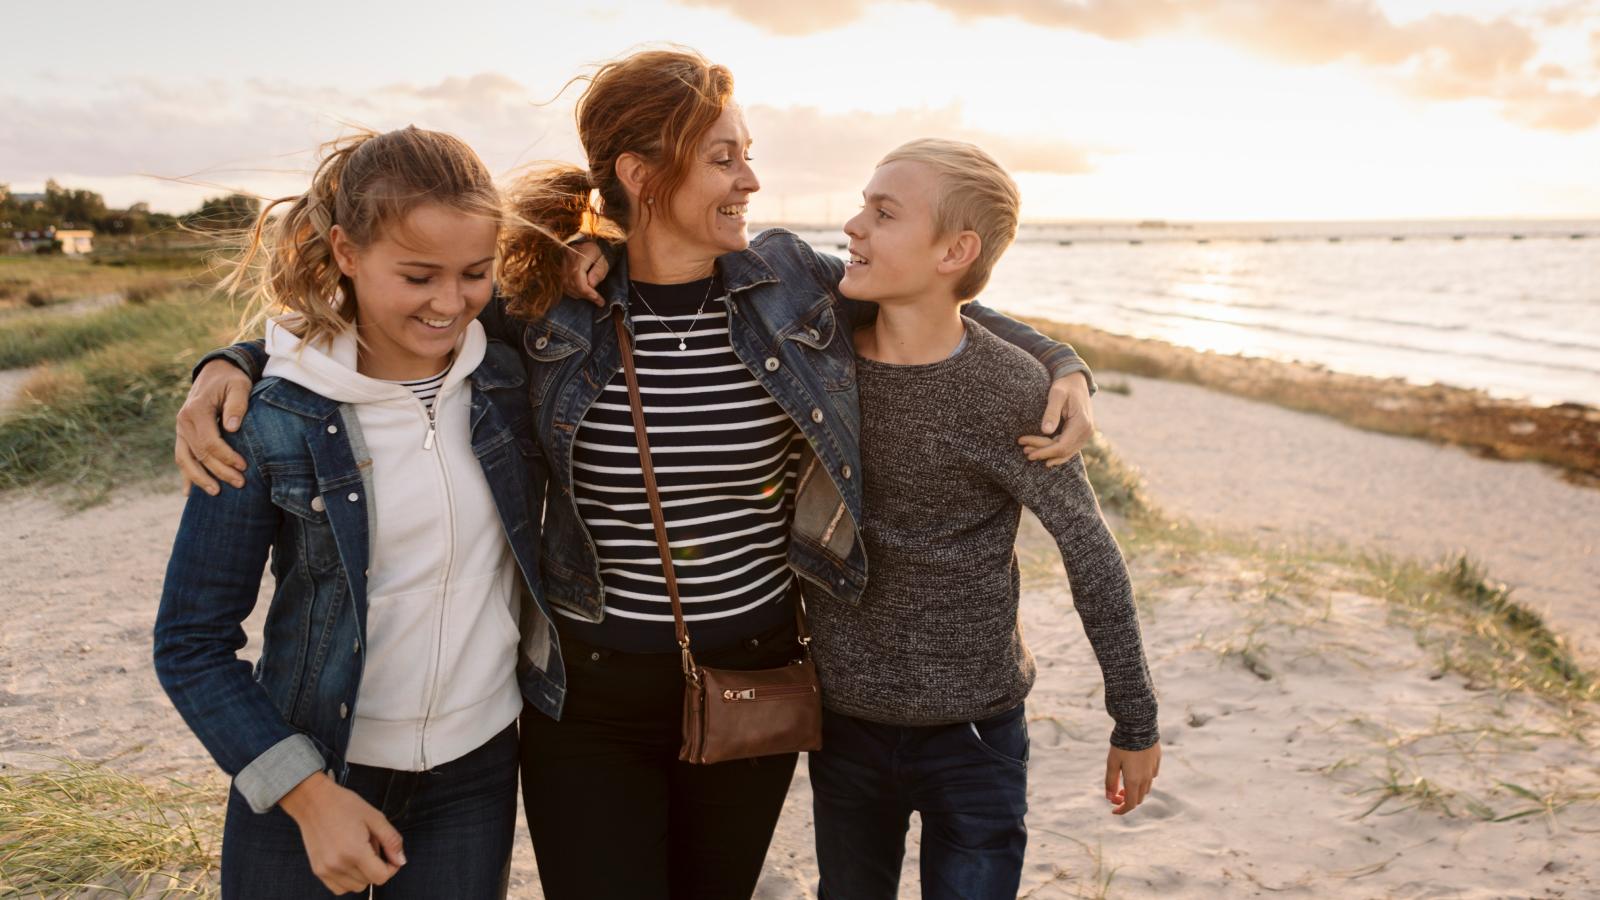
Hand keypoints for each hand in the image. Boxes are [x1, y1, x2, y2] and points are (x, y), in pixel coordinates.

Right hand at [175, 359, 252, 494]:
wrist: (215, 372)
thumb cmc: (231, 379)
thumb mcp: (239, 385)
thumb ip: (237, 404)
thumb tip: (232, 428)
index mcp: (196, 410)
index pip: (209, 441)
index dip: (226, 456)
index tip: (244, 466)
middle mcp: (183, 422)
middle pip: (199, 454)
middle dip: (219, 471)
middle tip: (240, 484)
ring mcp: (180, 429)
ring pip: (184, 459)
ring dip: (199, 478)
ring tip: (215, 493)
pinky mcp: (183, 435)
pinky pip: (181, 457)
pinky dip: (185, 475)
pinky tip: (188, 492)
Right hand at [279, 772, 404, 894]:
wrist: (313, 801)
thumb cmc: (343, 805)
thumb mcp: (375, 817)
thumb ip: (391, 841)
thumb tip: (400, 861)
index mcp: (354, 851)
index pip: (381, 877)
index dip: (391, 868)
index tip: (390, 856)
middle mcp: (338, 865)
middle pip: (369, 882)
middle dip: (376, 867)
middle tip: (371, 846)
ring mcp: (326, 870)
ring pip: (355, 887)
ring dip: (362, 874)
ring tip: (358, 851)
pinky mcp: (317, 871)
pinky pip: (339, 888)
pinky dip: (348, 880)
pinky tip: (348, 861)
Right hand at [562, 241, 607, 306]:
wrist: (594, 243)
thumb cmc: (601, 253)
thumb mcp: (604, 261)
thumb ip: (598, 272)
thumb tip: (590, 285)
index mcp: (580, 255)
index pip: (578, 277)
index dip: (587, 291)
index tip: (598, 299)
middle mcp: (568, 258)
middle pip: (571, 282)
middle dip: (584, 294)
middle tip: (597, 300)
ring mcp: (563, 262)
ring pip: (566, 284)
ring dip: (578, 293)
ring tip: (591, 295)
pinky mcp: (561, 266)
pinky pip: (563, 282)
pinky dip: (572, 290)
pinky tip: (581, 292)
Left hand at [1017, 371, 1094, 466]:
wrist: (1076, 381)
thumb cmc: (1065, 385)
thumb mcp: (1056, 394)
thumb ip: (1051, 412)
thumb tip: (1046, 431)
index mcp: (1082, 422)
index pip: (1062, 446)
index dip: (1044, 451)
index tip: (1028, 451)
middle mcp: (1087, 431)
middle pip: (1062, 451)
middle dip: (1043, 452)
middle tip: (1024, 450)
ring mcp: (1086, 434)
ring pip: (1066, 452)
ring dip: (1048, 454)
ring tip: (1029, 452)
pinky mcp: (1081, 434)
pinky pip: (1069, 448)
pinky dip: (1055, 452)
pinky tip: (1043, 454)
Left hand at [1105, 743, 1160, 814]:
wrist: (1138, 726)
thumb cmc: (1122, 744)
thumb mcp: (1112, 763)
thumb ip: (1110, 781)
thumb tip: (1109, 798)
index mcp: (1134, 780)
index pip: (1130, 804)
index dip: (1122, 810)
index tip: (1113, 811)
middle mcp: (1146, 778)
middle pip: (1138, 798)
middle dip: (1127, 800)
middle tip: (1115, 794)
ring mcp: (1153, 770)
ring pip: (1146, 788)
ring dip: (1135, 791)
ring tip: (1124, 783)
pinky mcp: (1157, 761)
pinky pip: (1151, 777)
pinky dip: (1142, 780)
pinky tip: (1135, 771)